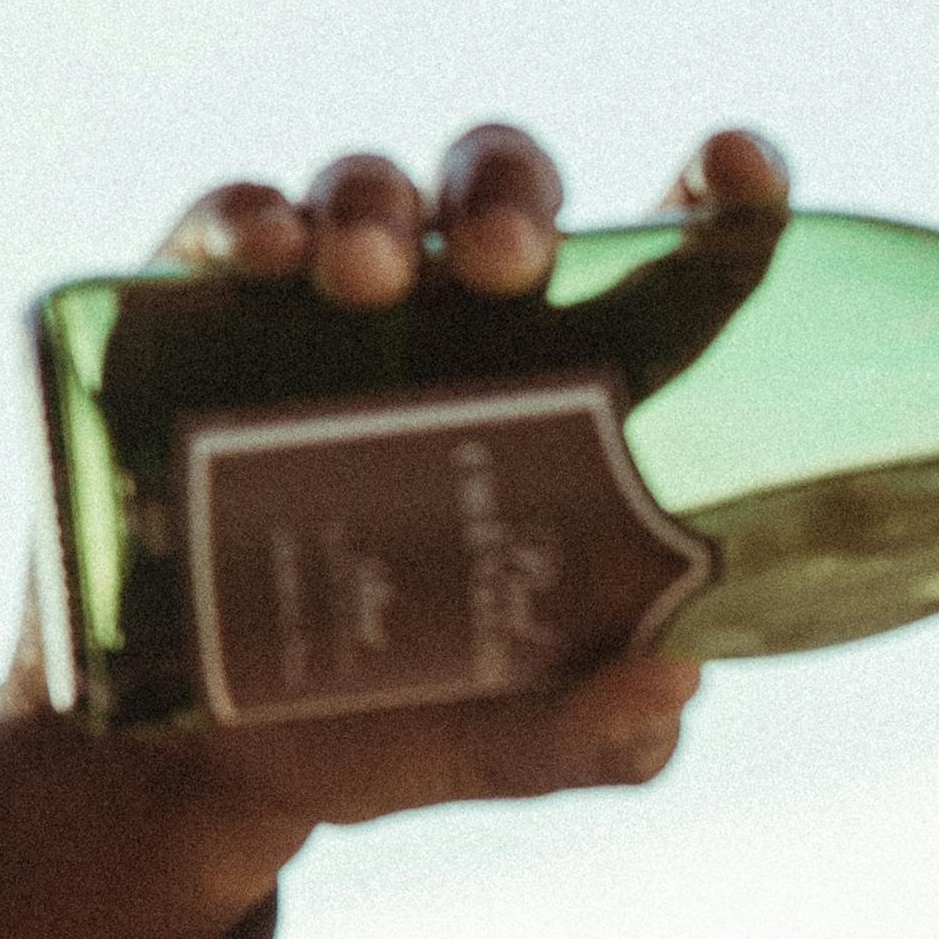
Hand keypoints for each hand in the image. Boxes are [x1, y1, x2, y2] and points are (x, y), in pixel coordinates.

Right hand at [0, 120, 788, 938]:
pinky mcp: (204, 325)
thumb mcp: (526, 742)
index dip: (721, 191)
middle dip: (511, 195)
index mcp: (581, 387)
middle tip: (509, 265)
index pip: (672, 256)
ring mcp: (332, 315)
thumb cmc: (406, 721)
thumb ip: (612, 727)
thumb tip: (674, 676)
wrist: (206, 769)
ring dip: (377, 202)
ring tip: (369, 278)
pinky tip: (266, 255)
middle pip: (507, 192)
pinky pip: (228, 229)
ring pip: (375, 191)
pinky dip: (248, 217)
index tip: (734, 168)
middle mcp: (464, 326)